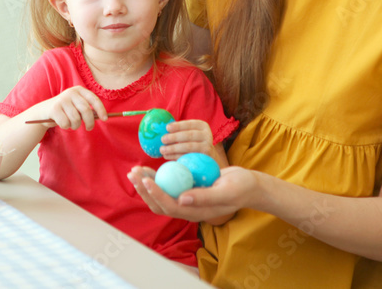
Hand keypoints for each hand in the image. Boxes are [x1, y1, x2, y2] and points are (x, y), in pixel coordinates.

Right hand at [33, 86, 107, 130]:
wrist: (43, 111)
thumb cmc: (65, 110)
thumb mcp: (76, 106)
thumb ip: (87, 109)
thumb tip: (102, 116)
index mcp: (79, 90)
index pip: (93, 99)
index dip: (101, 109)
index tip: (105, 119)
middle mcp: (71, 92)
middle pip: (86, 110)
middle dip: (90, 122)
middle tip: (89, 128)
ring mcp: (62, 100)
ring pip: (76, 119)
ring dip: (75, 126)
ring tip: (71, 124)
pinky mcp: (54, 108)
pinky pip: (66, 123)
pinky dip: (66, 126)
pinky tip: (62, 123)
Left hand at [126, 165, 257, 222]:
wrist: (249, 185)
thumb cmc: (240, 188)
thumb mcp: (225, 192)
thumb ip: (204, 197)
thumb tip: (181, 199)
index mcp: (195, 213)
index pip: (169, 206)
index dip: (155, 194)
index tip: (145, 179)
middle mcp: (187, 208)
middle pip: (158, 203)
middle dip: (143, 190)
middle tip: (132, 172)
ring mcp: (186, 199)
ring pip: (160, 195)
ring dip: (146, 184)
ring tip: (135, 169)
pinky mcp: (187, 189)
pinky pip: (168, 186)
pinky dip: (157, 177)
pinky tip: (150, 167)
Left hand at [160, 119, 213, 159]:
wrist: (208, 157)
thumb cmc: (194, 142)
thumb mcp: (191, 133)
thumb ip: (180, 130)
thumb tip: (161, 128)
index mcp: (202, 126)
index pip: (189, 124)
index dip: (178, 126)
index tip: (167, 128)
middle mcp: (207, 135)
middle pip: (189, 135)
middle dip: (174, 137)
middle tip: (163, 139)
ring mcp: (207, 147)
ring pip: (188, 147)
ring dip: (173, 148)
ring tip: (162, 149)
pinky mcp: (203, 158)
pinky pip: (188, 157)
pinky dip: (176, 156)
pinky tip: (167, 156)